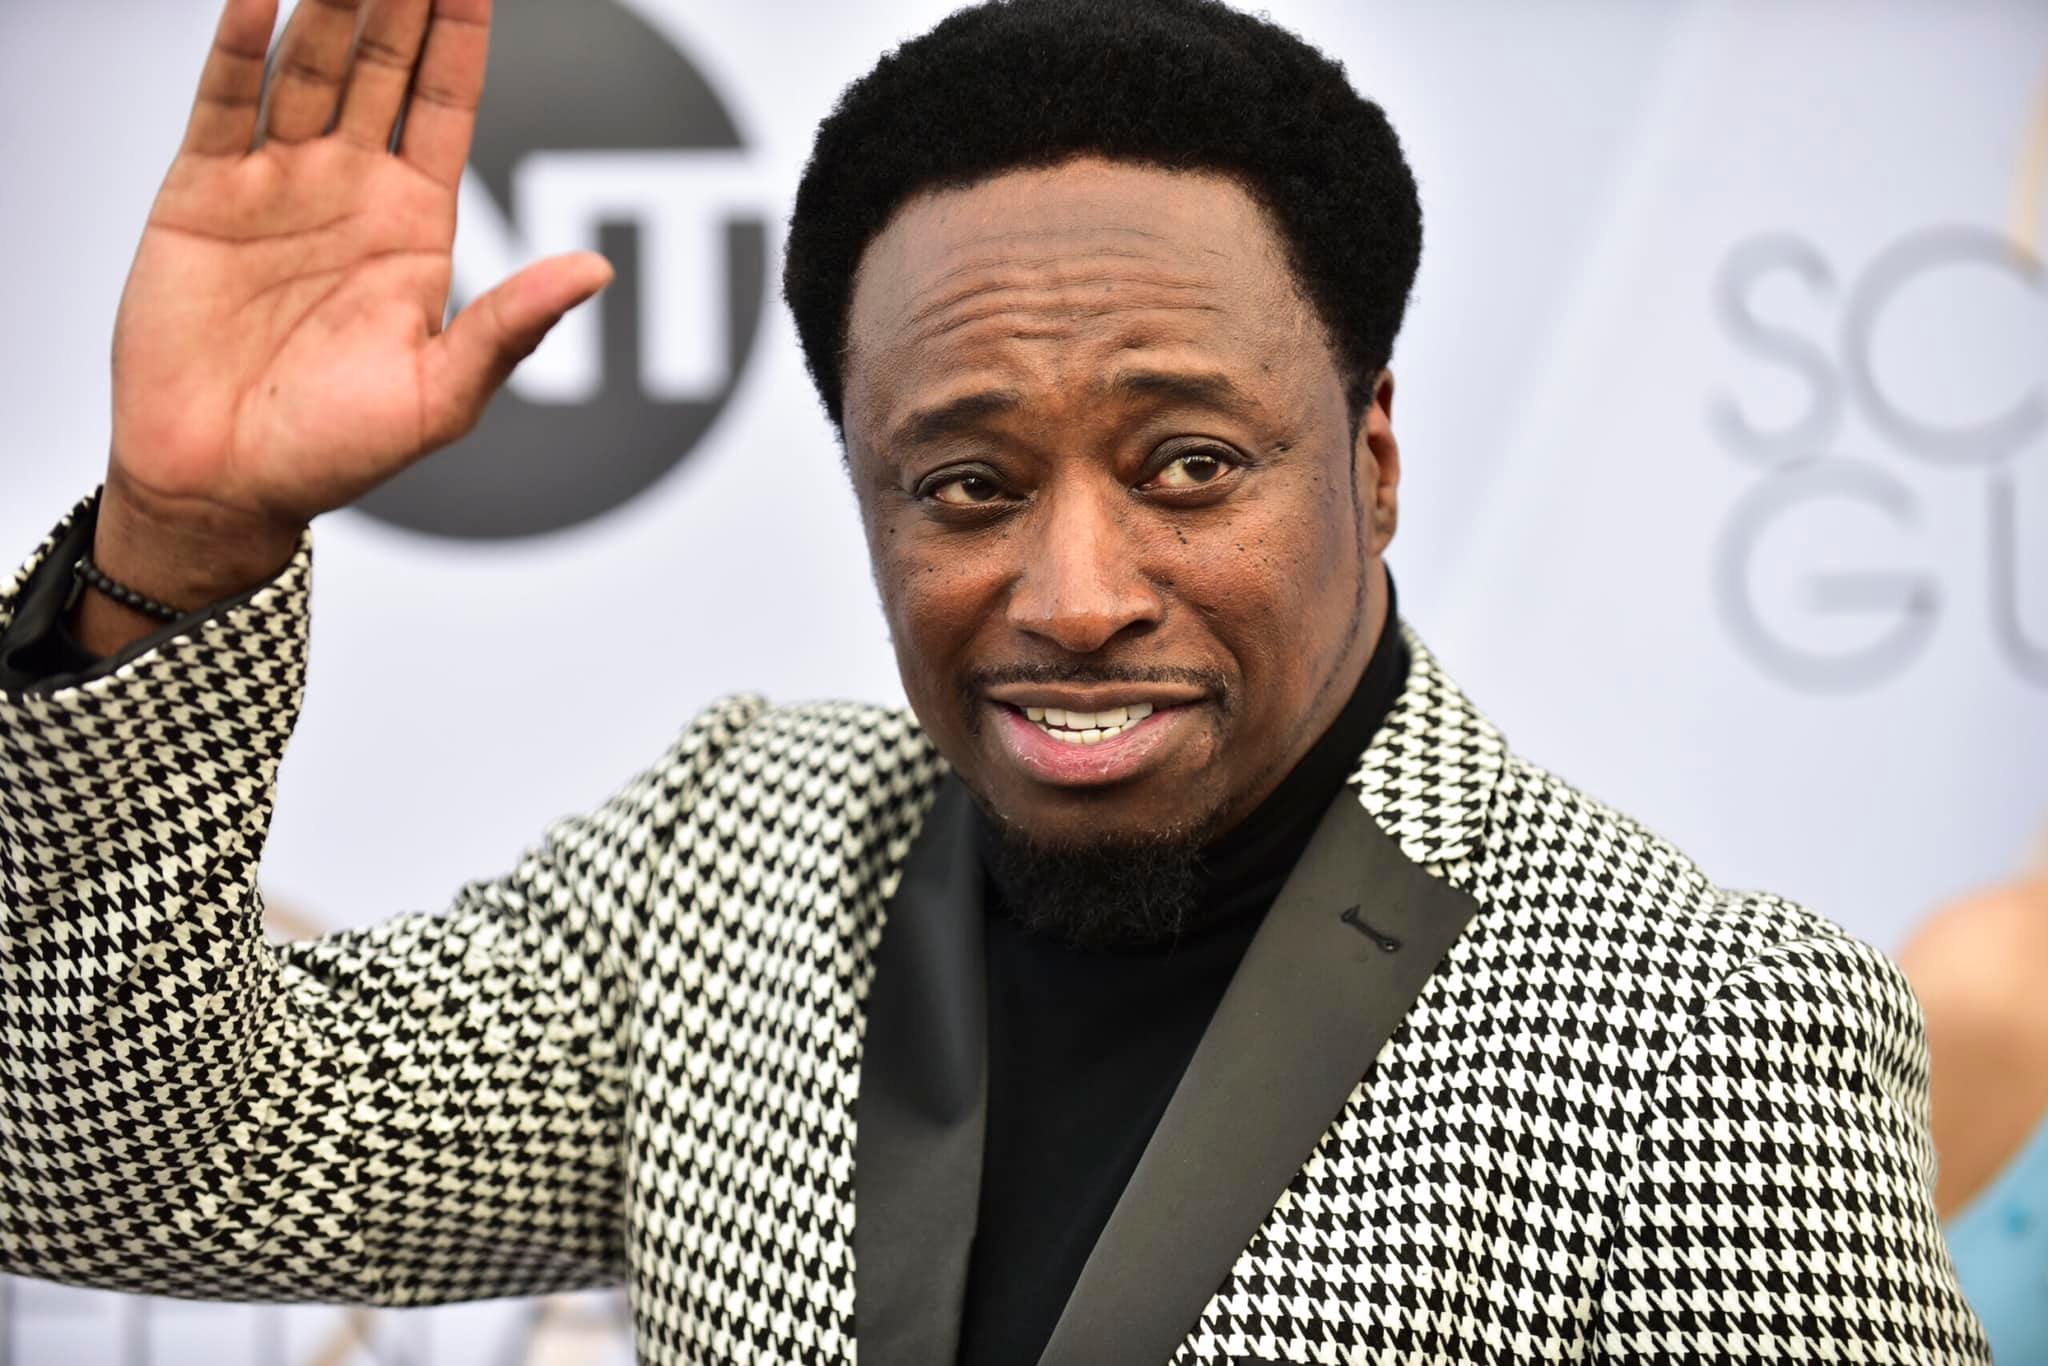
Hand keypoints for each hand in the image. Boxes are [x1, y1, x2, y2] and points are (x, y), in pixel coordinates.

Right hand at [94, 0, 610, 618]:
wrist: (224, 483)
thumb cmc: (335, 451)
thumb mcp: (443, 394)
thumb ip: (513, 326)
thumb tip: (595, 272)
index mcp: (414, 225)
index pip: (445, 103)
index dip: (461, 37)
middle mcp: (348, 188)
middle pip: (381, 65)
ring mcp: (275, 182)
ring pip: (307, 66)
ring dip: (326, 3)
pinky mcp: (202, 192)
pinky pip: (224, 100)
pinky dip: (240, 44)